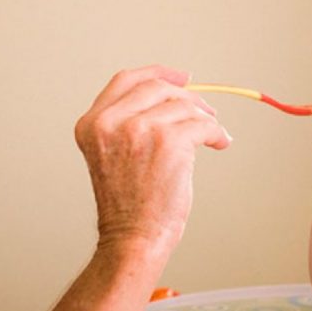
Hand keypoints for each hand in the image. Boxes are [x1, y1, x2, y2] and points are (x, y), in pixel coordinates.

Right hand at [74, 65, 231, 252]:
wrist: (132, 237)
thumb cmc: (128, 202)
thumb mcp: (112, 152)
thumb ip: (129, 120)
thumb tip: (175, 92)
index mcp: (92, 123)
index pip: (125, 80)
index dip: (157, 72)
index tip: (182, 77)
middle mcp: (111, 122)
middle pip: (158, 88)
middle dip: (187, 97)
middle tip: (206, 112)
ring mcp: (139, 129)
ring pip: (184, 106)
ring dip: (204, 119)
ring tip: (212, 134)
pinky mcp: (169, 141)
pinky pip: (203, 125)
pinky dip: (216, 134)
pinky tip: (219, 143)